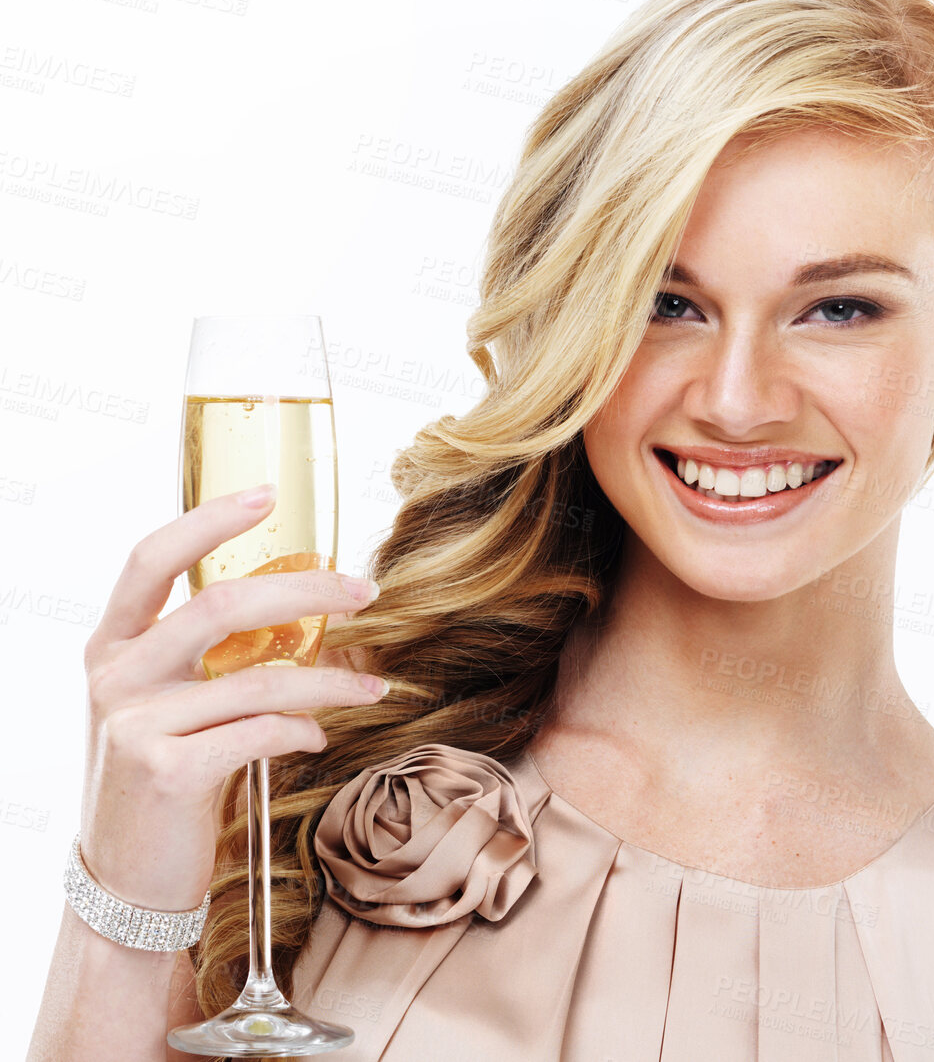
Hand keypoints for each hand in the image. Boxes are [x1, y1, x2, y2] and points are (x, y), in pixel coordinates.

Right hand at [76, 485, 386, 912]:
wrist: (128, 881)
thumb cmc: (166, 778)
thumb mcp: (168, 705)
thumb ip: (208, 657)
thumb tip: (305, 606)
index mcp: (113, 645)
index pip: (152, 559)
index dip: (209, 520)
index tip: (268, 496)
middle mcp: (116, 675)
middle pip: (221, 603)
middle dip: (307, 591)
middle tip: (367, 592)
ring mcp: (135, 723)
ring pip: (258, 677)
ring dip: (333, 680)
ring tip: (376, 687)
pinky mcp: (166, 772)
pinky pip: (261, 732)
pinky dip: (304, 730)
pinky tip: (318, 737)